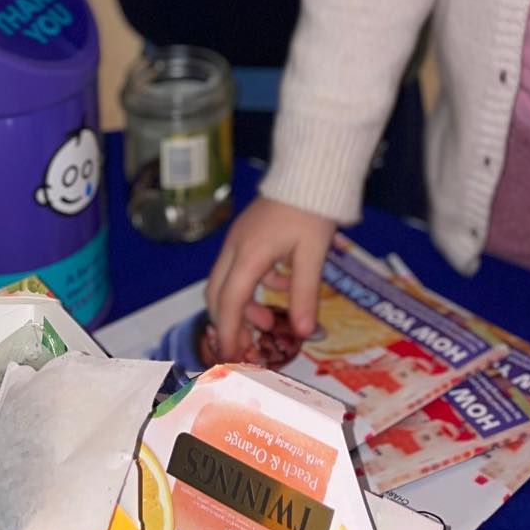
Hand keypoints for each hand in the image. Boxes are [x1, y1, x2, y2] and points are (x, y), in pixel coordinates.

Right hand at [206, 198, 336, 360]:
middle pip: (218, 294)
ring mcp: (237, 240)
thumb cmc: (310, 212)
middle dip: (229, 324)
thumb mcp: (312, 255)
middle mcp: (234, 248)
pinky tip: (282, 287)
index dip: (229, 332)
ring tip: (269, 322)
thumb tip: (304, 333)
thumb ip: (304, 295)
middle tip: (246, 348)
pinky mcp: (245, 235)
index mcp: (248, 255)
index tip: (231, 358)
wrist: (308, 172)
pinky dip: (255, 286)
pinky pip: (240, 268)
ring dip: (243, 306)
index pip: (230, 302)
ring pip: (226, 282)